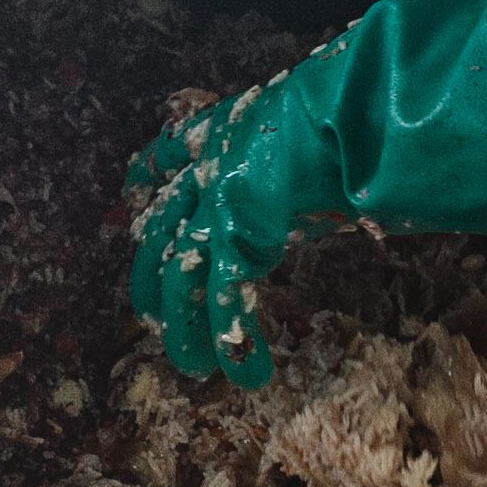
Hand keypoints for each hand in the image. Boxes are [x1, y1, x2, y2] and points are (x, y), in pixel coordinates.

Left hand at [127, 67, 329, 387]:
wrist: (349, 113)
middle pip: (158, 231)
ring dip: (185, 329)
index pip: (161, 157)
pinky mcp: (234, 236)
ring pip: (180, 278)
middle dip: (153, 280)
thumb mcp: (309, 131)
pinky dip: (236, 341)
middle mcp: (205, 168)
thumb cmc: (348, 116)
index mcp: (219, 132)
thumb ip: (294, 159)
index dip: (145, 184)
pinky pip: (225, 299)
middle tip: (153, 317)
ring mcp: (214, 204)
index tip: (137, 208)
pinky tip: (249, 373)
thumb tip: (321, 177)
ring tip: (194, 366)